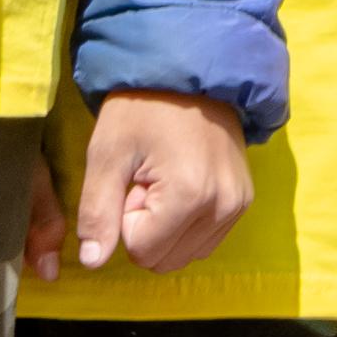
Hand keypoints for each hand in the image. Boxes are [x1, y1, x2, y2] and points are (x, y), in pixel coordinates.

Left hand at [31, 90, 253, 277]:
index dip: (125, 219)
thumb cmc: (140, 109)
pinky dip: (185, 223)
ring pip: (185, 254)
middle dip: (145, 226)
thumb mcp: (106, 153)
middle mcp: (222, 207)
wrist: (187, 74)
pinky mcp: (244, 203)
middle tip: (144, 179)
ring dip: (165, 226)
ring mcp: (238, 206)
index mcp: (189, 195)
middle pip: (165, 259)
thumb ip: (97, 212)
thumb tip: (92, 262)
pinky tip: (180, 183)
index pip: (142, 251)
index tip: (130, 179)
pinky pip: (205, 240)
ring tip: (161, 178)